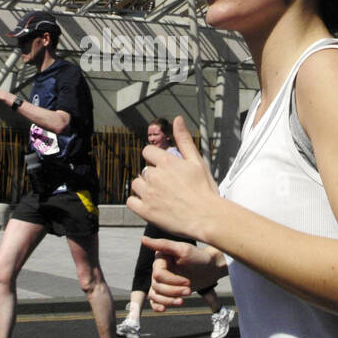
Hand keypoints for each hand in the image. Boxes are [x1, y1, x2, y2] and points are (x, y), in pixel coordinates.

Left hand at [127, 116, 219, 241]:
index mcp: (166, 162)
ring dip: (144, 188)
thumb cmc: (205, 191)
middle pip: (144, 170)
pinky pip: (130, 202)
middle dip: (153, 176)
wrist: (207, 217)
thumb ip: (184, 140)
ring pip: (136, 184)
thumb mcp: (197, 161)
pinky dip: (137, 203)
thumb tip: (177, 120)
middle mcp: (154, 176)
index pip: (148, 152)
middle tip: (167, 186)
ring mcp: (148, 194)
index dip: (155, 158)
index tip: (162, 167)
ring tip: (159, 195)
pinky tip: (149, 204)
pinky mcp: (145, 211)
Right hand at [144, 237, 224, 310]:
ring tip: (182, 302)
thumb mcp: (183, 249)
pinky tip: (164, 309)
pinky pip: (155, 301)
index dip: (172, 281)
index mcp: (160, 260)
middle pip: (157, 286)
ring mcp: (161, 282)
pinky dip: (157, 306)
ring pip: (155, 295)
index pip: (159, 275)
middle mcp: (158, 270)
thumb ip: (163, 244)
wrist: (210, 269)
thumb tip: (143, 240)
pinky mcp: (166, 291)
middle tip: (189, 291)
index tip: (187, 282)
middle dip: (173, 291)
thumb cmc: (198, 258)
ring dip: (168, 300)